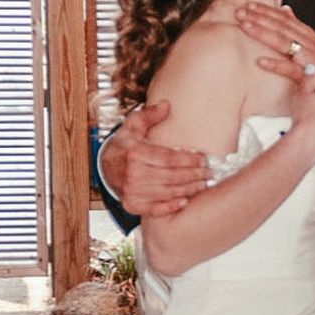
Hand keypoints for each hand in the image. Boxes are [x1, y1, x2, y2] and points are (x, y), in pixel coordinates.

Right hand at [100, 100, 207, 217]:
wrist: (106, 168)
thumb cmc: (124, 146)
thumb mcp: (133, 126)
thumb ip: (150, 115)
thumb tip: (166, 105)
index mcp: (135, 153)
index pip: (170, 158)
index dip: (189, 160)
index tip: (204, 159)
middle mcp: (133, 174)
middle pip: (172, 176)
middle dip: (193, 175)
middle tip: (208, 173)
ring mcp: (132, 192)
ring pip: (167, 192)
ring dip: (188, 190)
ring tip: (202, 185)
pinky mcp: (132, 205)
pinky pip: (155, 209)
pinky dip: (171, 206)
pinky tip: (185, 201)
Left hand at [238, 3, 314, 89]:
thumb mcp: (312, 46)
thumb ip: (297, 28)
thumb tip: (285, 9)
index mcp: (309, 36)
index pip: (285, 19)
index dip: (267, 11)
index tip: (249, 6)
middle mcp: (310, 45)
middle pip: (282, 27)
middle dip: (260, 18)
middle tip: (240, 13)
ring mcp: (311, 60)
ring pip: (285, 43)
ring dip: (264, 33)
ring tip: (246, 27)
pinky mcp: (310, 78)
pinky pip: (291, 70)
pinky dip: (276, 65)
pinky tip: (260, 61)